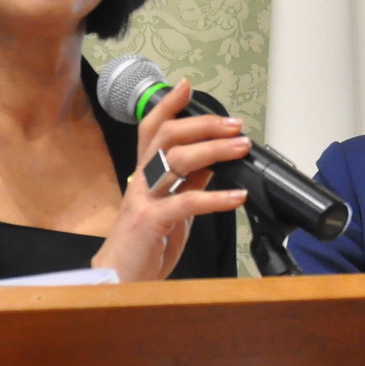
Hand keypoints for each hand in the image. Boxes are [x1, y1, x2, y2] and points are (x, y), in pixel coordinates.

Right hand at [90, 79, 248, 280]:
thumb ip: (188, 184)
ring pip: (177, 160)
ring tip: (243, 149)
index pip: (152, 129)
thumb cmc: (146, 245)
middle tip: (236, 125)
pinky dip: (217, 197)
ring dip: (215, 150)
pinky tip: (237, 195)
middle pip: (168, 136)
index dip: (168, 105)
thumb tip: (213, 162)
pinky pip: (187, 202)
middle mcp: (141, 180)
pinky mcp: (151, 221)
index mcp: (145, 174)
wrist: (121, 280)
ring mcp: (143, 198)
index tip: (187, 85)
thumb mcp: (172, 208)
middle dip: (204, 125)